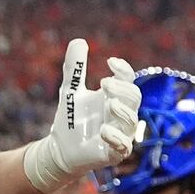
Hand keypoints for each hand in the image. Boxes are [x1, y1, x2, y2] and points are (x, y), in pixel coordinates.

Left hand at [26, 39, 140, 191]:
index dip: (123, 70)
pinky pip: (123, 146)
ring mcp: (120, 133)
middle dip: (122, 89)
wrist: (60, 149)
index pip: (127, 80)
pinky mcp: (113, 153)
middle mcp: (121, 114)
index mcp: (114, 97)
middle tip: (104, 83)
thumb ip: (75, 70)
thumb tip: (78, 40)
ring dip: (122, 111)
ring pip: (131, 120)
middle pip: (134, 97)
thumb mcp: (71, 92)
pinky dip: (116, 137)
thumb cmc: (72, 119)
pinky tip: (105, 129)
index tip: (110, 61)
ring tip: (109, 103)